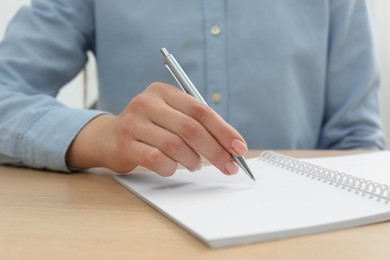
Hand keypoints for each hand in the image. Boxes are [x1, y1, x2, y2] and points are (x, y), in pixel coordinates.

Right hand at [66, 82, 247, 175]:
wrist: (108, 137)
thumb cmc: (150, 128)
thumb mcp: (170, 117)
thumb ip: (196, 124)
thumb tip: (230, 146)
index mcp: (163, 92)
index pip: (200, 110)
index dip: (223, 130)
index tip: (239, 148)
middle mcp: (147, 103)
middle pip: (190, 128)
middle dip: (215, 150)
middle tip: (229, 166)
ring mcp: (133, 122)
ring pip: (175, 145)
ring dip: (192, 160)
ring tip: (195, 165)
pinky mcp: (125, 144)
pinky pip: (157, 159)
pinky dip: (171, 168)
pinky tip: (172, 168)